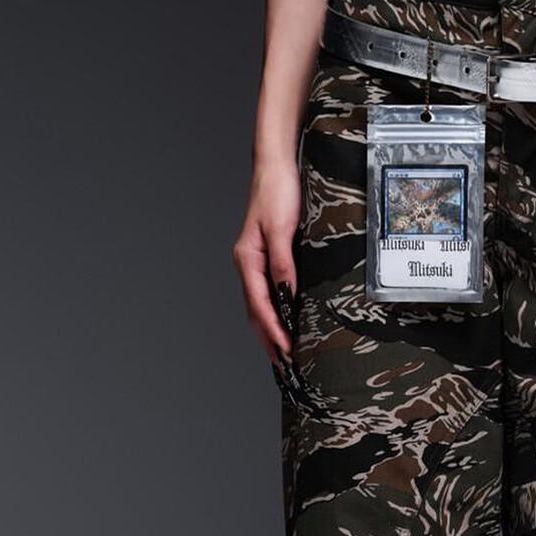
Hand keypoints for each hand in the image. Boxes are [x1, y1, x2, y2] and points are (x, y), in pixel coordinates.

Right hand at [233, 156, 301, 371]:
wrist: (276, 166)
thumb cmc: (278, 191)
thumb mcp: (282, 227)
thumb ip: (283, 262)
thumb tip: (287, 293)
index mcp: (247, 259)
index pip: (260, 305)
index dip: (273, 331)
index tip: (287, 351)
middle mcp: (248, 265)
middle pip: (256, 313)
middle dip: (269, 341)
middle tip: (285, 369)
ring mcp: (255, 263)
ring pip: (260, 307)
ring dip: (270, 333)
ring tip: (283, 357)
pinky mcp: (268, 259)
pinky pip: (268, 295)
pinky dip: (275, 315)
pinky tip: (285, 325)